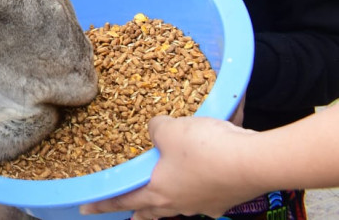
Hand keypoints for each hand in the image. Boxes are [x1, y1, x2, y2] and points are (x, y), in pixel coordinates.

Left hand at [80, 116, 262, 218]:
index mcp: (158, 193)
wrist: (254, 162)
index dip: (103, 204)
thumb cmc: (204, 148)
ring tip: (165, 194)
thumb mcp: (169, 129)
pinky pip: (206, 195)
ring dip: (170, 201)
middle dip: (138, 212)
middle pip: (152, 211)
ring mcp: (206, 205)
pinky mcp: (227, 198)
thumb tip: (154, 129)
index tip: (86, 208)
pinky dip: (199, 188)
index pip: (123, 200)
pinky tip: (202, 178)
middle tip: (130, 213)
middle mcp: (180, 205)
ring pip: (180, 205)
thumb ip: (154, 129)